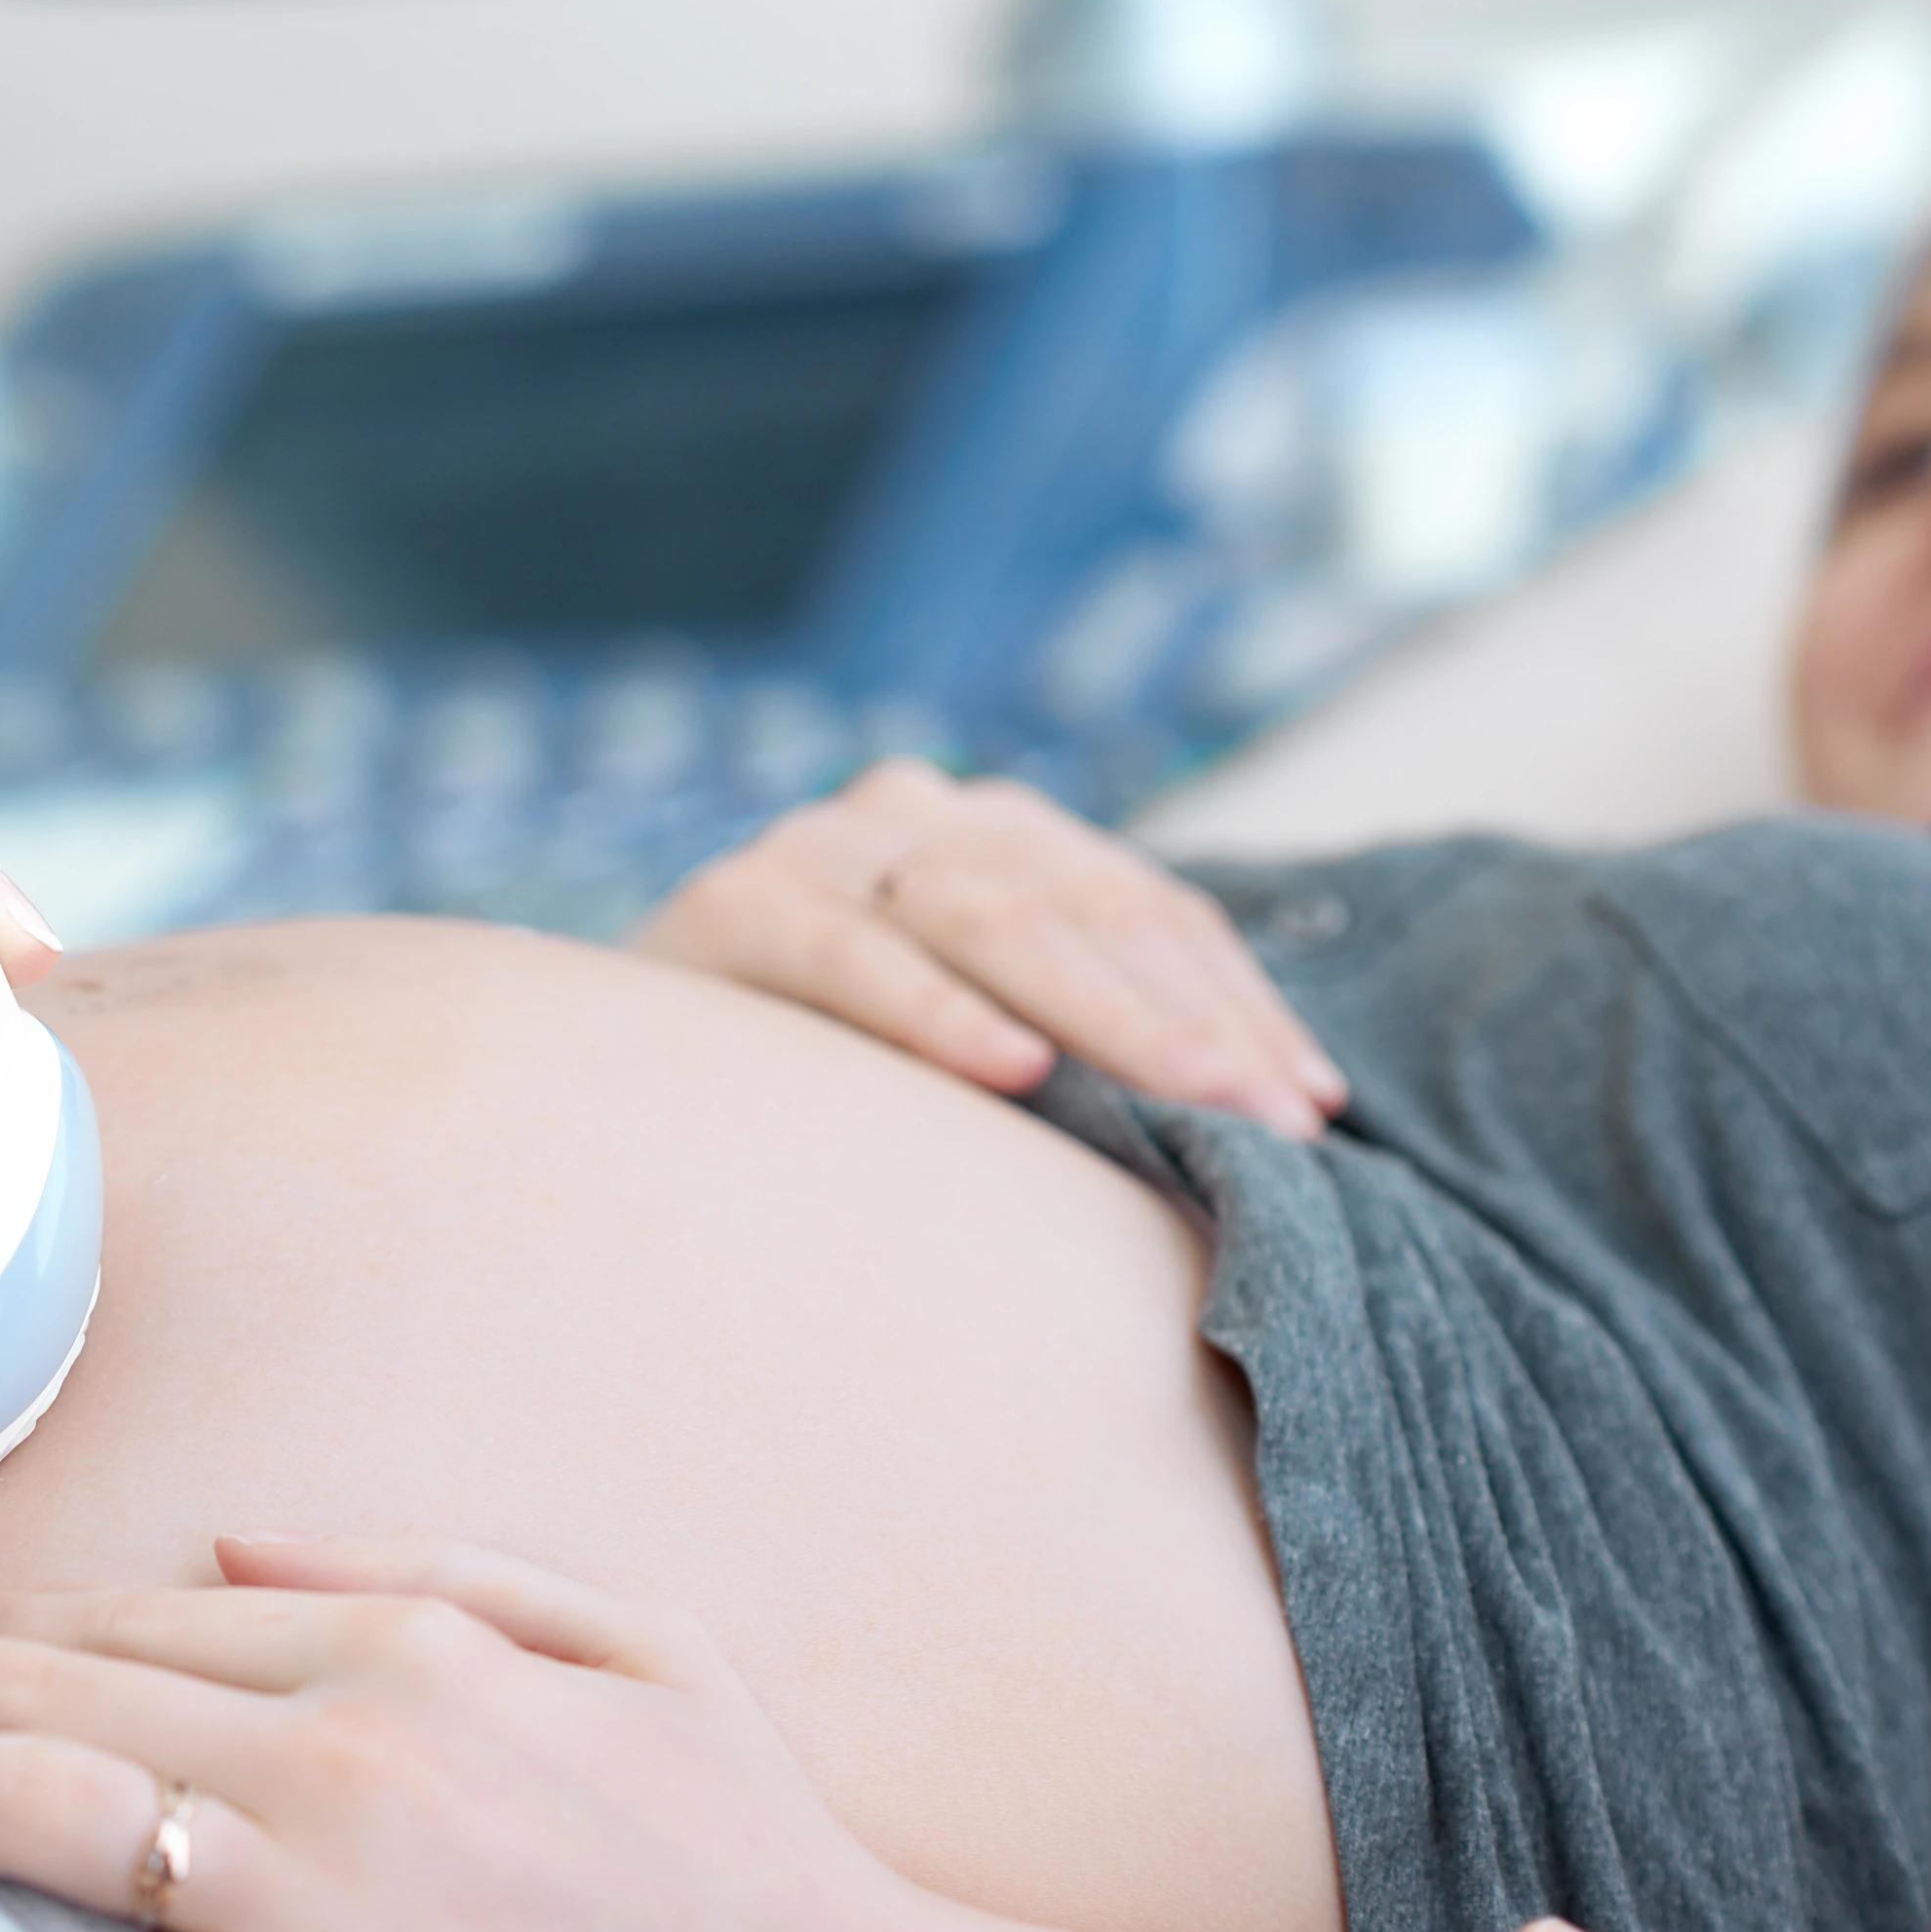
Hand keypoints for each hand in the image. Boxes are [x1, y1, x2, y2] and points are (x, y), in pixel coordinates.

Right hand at [634, 757, 1343, 1136]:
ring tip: (1190, 1098)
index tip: (1317, 1105)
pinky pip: (851, 953)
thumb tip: (1280, 1117)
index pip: (1146, 907)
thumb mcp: (971, 1037)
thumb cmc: (822, 1073)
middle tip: (1279, 1119)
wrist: (613, 1067)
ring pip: (990, 916)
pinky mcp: (733, 901)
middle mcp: (916, 812)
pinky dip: (936, 1011)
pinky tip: (1012, 1069)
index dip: (1242, 1000)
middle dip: (1194, 1019)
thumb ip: (1081, 1041)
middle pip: (1085, 908)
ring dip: (1102, 1017)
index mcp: (993, 833)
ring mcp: (822, 844)